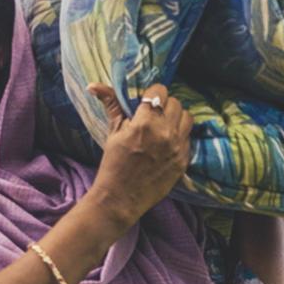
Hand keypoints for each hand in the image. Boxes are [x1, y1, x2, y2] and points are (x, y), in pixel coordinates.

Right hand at [85, 82, 191, 227]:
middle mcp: (164, 133)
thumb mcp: (112, 133)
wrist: (120, 198)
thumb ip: (111, 105)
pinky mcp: (184, 160)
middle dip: (164, 104)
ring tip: (164, 126)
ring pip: (187, 117)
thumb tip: (94, 85)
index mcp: (144, 123)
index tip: (146, 101)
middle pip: (176, 102)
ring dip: (176, 118)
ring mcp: (177, 147)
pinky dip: (180, 136)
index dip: (152, 93)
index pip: (159, 91)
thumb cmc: (113, 164)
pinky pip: (188, 137)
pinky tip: (167, 143)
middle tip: (154, 114)